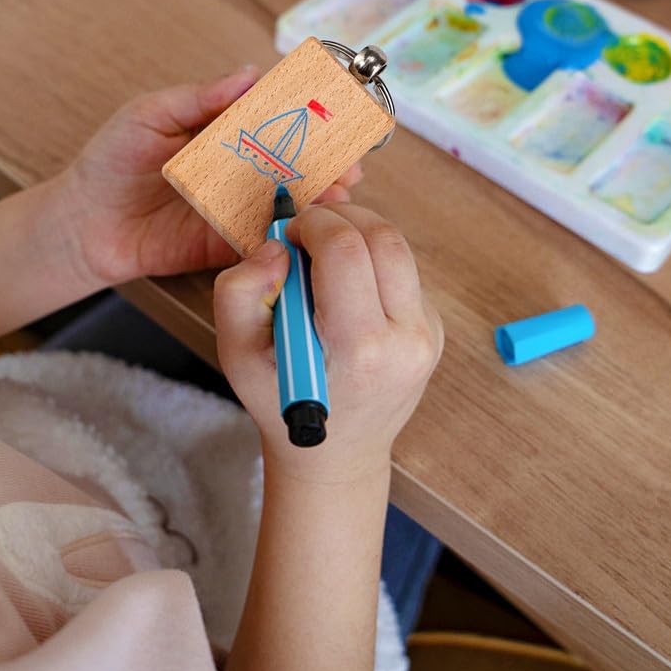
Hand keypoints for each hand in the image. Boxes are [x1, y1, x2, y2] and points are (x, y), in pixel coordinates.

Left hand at [59, 69, 362, 287]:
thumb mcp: (151, 114)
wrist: (83, 224)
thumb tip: (251, 72)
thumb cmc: (110, 162)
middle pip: (290, 165)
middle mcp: (235, 171)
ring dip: (316, 200)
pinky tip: (309, 228)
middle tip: (350, 167)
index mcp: (222, 134)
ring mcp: (234, 208)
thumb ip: (200, 98)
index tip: (337, 117)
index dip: (307, 119)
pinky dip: (288, 233)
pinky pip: (262, 237)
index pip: (274, 121)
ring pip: (284, 201)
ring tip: (339, 196)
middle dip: (325, 165)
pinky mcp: (226, 243)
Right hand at [214, 203, 443, 482]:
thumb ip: (240, 293)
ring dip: (358, 234)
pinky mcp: (433, 329)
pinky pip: (404, 271)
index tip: (290, 233)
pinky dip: (372, 261)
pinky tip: (346, 288)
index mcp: (359, 349)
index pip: (346, 251)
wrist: (338, 452)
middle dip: (340, 217)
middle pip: (383, 237)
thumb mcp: (237, 355)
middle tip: (307, 232)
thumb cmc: (282, 403)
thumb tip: (277, 247)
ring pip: (398, 248)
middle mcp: (406, 339)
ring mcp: (427, 334)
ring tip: (324, 255)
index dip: (314, 223)